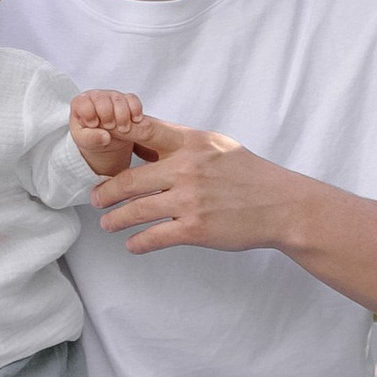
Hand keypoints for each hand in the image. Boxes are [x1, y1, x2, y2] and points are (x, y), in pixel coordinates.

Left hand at [68, 86, 147, 178]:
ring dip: (122, 116)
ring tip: (122, 129)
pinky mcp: (126, 100)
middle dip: (107, 115)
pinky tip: (135, 120)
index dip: (89, 114)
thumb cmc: (89, 135)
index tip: (93, 124)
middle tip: (109, 127)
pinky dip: (135, 110)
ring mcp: (112, 97)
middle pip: (102, 99)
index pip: (83, 102)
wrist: (104, 138)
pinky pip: (133, 100)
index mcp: (81, 103)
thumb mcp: (84, 140)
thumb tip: (105, 137)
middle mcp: (96, 97)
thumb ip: (90, 138)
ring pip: (119, 100)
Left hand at [91, 113, 294, 254]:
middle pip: (129, 179)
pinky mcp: (196, 229)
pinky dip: (138, 243)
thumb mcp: (217, 145)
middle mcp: (187, 169)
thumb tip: (146, 136)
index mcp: (191, 143)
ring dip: (115, 220)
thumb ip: (182, 142)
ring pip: (136, 211)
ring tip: (107, 223)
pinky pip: (155, 237)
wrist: (281, 205)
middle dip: (105, 191)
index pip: (143, 132)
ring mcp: (190, 201)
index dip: (115, 135)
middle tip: (95, 198)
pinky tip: (132, 245)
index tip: (95, 143)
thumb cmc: (248, 173)